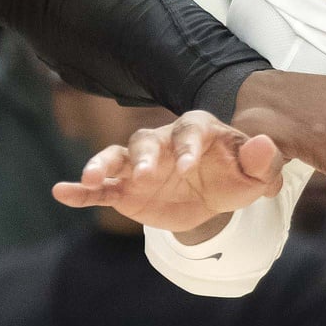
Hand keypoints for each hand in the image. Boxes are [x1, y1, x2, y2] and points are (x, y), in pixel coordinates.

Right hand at [54, 107, 284, 234]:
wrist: (215, 196)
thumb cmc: (237, 176)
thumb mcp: (257, 175)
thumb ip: (262, 160)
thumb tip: (264, 142)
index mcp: (198, 131)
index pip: (190, 129)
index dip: (188, 145)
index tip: (189, 167)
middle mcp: (164, 142)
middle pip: (146, 140)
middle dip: (144, 155)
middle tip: (144, 174)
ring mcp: (141, 165)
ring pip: (116, 157)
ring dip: (103, 164)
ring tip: (91, 177)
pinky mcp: (125, 189)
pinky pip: (101, 188)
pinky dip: (81, 190)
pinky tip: (61, 193)